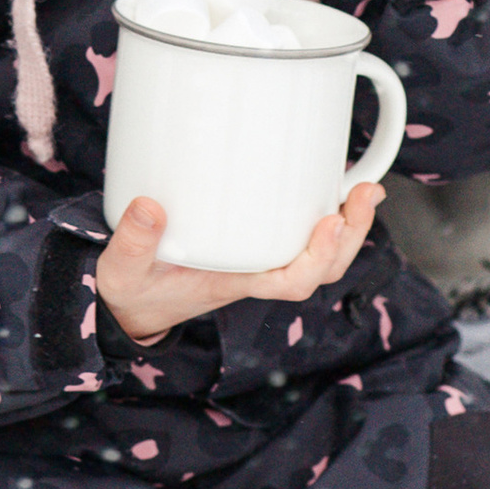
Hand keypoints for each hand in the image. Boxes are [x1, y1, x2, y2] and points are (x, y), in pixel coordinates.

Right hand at [95, 185, 383, 343]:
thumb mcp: (123, 270)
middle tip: (366, 192)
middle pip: (322, 267)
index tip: (330, 223)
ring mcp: (259, 255)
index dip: (318, 257)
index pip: (291, 283)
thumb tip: (149, 207)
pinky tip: (334, 185)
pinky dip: (322, 210)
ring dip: (348, 220)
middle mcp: (257, 271)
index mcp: (236, 282)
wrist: (131, 303)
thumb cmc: (134, 290)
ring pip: (319, 251)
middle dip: (351, 232)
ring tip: (365, 187)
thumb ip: (133, 241)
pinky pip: (299, 231)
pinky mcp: (253, 237)